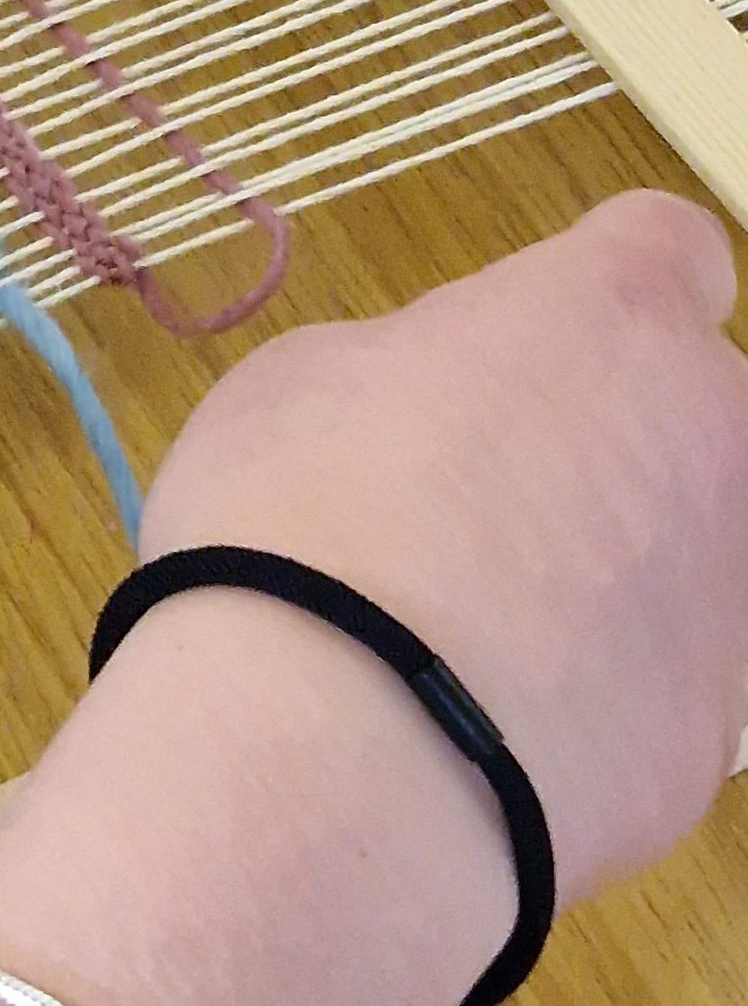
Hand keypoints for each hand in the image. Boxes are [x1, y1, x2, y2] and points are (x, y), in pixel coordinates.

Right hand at [139, 191, 747, 902]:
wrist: (335, 757)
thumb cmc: (300, 523)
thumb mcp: (301, 382)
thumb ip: (413, 370)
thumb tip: (444, 413)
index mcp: (608, 315)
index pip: (668, 249)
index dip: (597, 295)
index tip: (527, 346)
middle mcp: (713, 439)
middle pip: (691, 418)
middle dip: (609, 450)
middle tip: (473, 511)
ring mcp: (733, 596)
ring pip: (682, 562)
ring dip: (603, 582)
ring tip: (464, 650)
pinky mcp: (712, 737)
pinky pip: (652, 694)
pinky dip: (584, 708)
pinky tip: (477, 739)